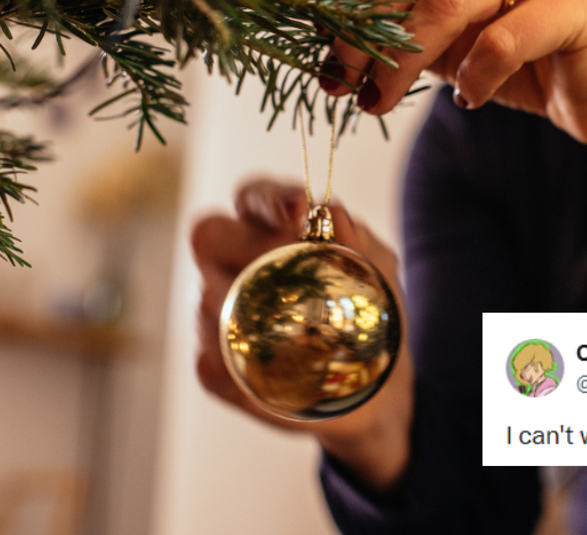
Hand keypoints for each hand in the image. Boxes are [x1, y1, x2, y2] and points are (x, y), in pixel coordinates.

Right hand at [191, 179, 414, 491]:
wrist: (380, 389)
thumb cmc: (372, 315)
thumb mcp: (379, 271)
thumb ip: (359, 240)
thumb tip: (333, 213)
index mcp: (271, 230)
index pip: (251, 197)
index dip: (264, 197)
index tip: (297, 209)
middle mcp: (235, 265)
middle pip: (207, 235)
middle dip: (242, 242)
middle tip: (282, 259)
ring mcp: (220, 315)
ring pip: (206, 300)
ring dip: (241, 304)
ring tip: (284, 319)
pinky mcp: (220, 367)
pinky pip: (210, 366)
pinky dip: (237, 368)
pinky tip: (271, 372)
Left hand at [324, 0, 586, 147]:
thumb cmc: (522, 58)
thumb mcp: (448, 36)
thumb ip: (402, 20)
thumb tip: (325, 34)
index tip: (318, 35)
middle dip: (366, 33)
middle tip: (341, 82)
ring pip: (451, 1)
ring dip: (402, 61)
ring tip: (379, 100)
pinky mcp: (580, 4)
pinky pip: (502, 41)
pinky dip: (472, 79)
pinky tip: (468, 100)